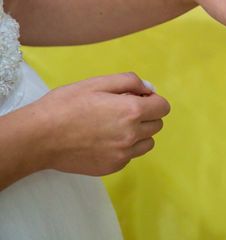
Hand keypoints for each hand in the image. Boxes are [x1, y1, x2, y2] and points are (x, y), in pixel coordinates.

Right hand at [33, 73, 169, 175]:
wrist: (39, 137)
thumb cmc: (66, 105)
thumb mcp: (98, 82)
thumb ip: (129, 82)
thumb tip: (150, 89)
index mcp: (131, 111)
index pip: (163, 107)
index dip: (152, 100)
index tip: (138, 98)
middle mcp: (131, 135)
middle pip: (157, 125)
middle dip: (146, 115)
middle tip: (122, 110)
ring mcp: (123, 154)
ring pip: (147, 143)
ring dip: (139, 133)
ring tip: (114, 126)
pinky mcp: (112, 167)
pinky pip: (131, 156)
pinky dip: (124, 147)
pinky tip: (104, 139)